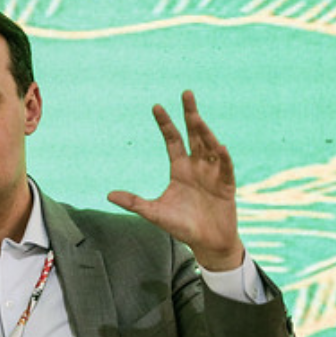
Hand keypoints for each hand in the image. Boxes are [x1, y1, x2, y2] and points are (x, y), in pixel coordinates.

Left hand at [108, 90, 243, 270]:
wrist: (207, 243)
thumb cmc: (182, 226)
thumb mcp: (154, 213)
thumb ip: (134, 203)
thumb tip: (108, 195)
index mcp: (179, 169)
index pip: (172, 140)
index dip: (165, 124)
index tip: (156, 106)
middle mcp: (197, 167)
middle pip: (193, 135)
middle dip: (190, 115)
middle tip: (186, 93)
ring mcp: (213, 174)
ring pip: (210, 147)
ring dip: (205, 132)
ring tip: (197, 118)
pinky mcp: (227, 186)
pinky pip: (226, 169)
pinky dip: (224, 158)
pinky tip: (220, 147)